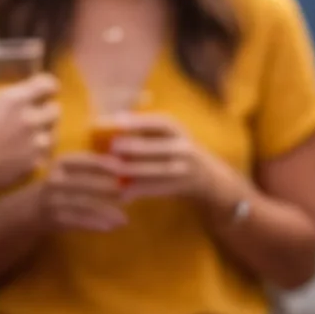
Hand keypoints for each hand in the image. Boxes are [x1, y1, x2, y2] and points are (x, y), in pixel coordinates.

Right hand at [0, 74, 59, 198]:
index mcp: (13, 100)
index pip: (48, 85)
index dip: (48, 85)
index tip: (45, 88)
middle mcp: (30, 121)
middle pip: (56, 110)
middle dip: (48, 109)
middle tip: (38, 113)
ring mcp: (35, 146)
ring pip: (53, 135)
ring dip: (45, 133)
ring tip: (32, 135)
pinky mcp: (34, 166)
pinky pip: (45, 156)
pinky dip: (38, 154)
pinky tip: (26, 153)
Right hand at [33, 151, 128, 233]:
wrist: (21, 212)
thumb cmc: (54, 191)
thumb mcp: (67, 175)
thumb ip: (89, 171)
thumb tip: (123, 168)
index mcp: (60, 164)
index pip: (83, 160)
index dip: (103, 163)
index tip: (123, 167)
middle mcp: (53, 179)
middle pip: (82, 182)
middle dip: (107, 188)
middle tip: (129, 196)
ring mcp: (50, 199)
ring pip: (80, 204)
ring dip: (104, 211)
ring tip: (124, 219)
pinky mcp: (49, 217)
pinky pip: (74, 220)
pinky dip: (93, 224)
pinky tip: (109, 227)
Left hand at [96, 111, 223, 205]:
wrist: (207, 177)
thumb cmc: (172, 149)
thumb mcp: (165, 133)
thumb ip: (142, 128)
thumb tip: (107, 124)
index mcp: (175, 129)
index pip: (156, 123)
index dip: (136, 122)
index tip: (116, 121)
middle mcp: (183, 148)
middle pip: (154, 148)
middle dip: (132, 147)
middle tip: (111, 147)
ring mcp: (184, 169)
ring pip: (154, 170)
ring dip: (132, 171)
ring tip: (112, 171)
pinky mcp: (180, 187)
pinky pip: (155, 188)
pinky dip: (138, 190)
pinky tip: (121, 192)